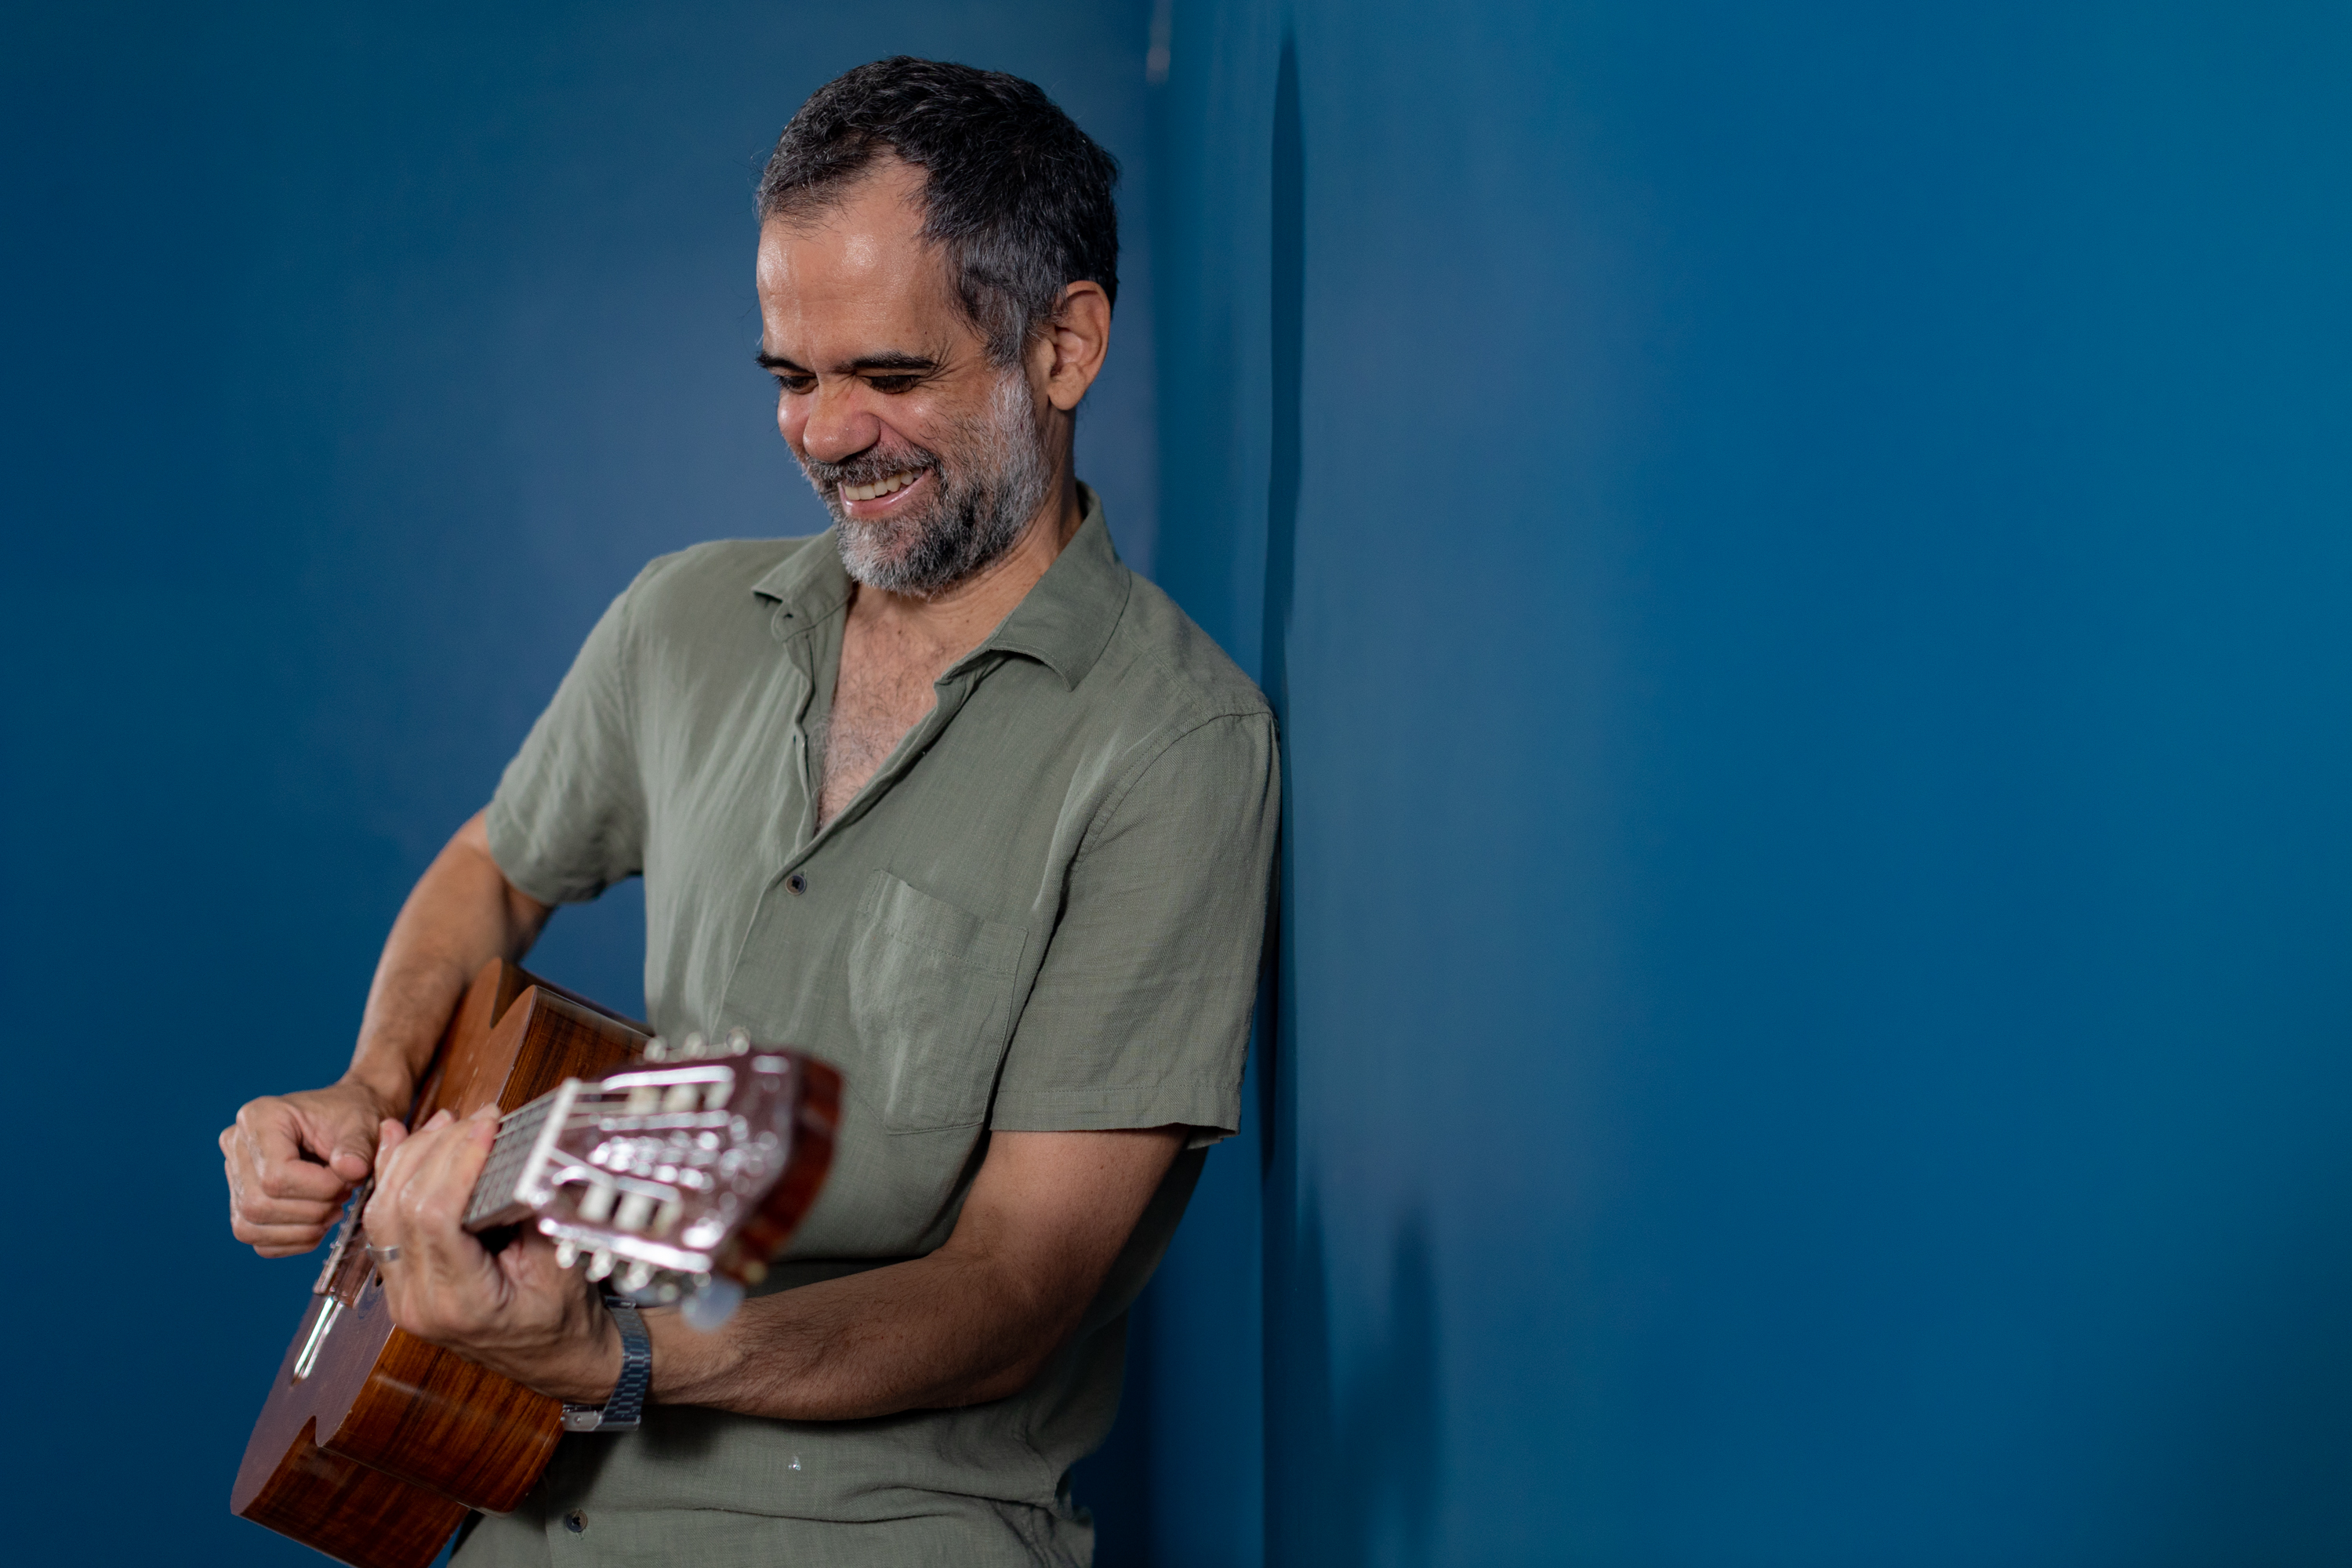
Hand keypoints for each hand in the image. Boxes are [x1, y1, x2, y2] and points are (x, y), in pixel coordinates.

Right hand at [221, 1079, 399, 1256]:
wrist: (347, 1122)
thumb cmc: (352, 1118)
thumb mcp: (362, 1124)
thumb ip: (358, 1147)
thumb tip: (350, 1170)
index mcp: (259, 1117)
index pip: (276, 1175)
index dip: (319, 1189)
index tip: (348, 1182)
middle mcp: (237, 1145)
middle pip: (258, 1204)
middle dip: (311, 1211)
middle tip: (342, 1197)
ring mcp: (233, 1176)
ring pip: (250, 1227)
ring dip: (301, 1230)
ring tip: (332, 1210)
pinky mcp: (240, 1202)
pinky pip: (256, 1239)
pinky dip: (291, 1241)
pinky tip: (318, 1224)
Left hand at [364, 1106, 621, 1403]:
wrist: (555, 1358)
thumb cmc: (563, 1318)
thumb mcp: (560, 1264)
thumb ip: (533, 1214)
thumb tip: (517, 1153)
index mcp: (460, 1304)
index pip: (436, 1219)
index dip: (458, 1162)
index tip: (488, 1127)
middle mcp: (417, 1303)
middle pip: (400, 1208)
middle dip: (438, 1149)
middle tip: (478, 1118)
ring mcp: (401, 1295)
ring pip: (381, 1212)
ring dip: (411, 1158)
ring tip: (448, 1122)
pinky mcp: (400, 1282)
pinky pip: (382, 1224)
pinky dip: (392, 1177)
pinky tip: (401, 1141)